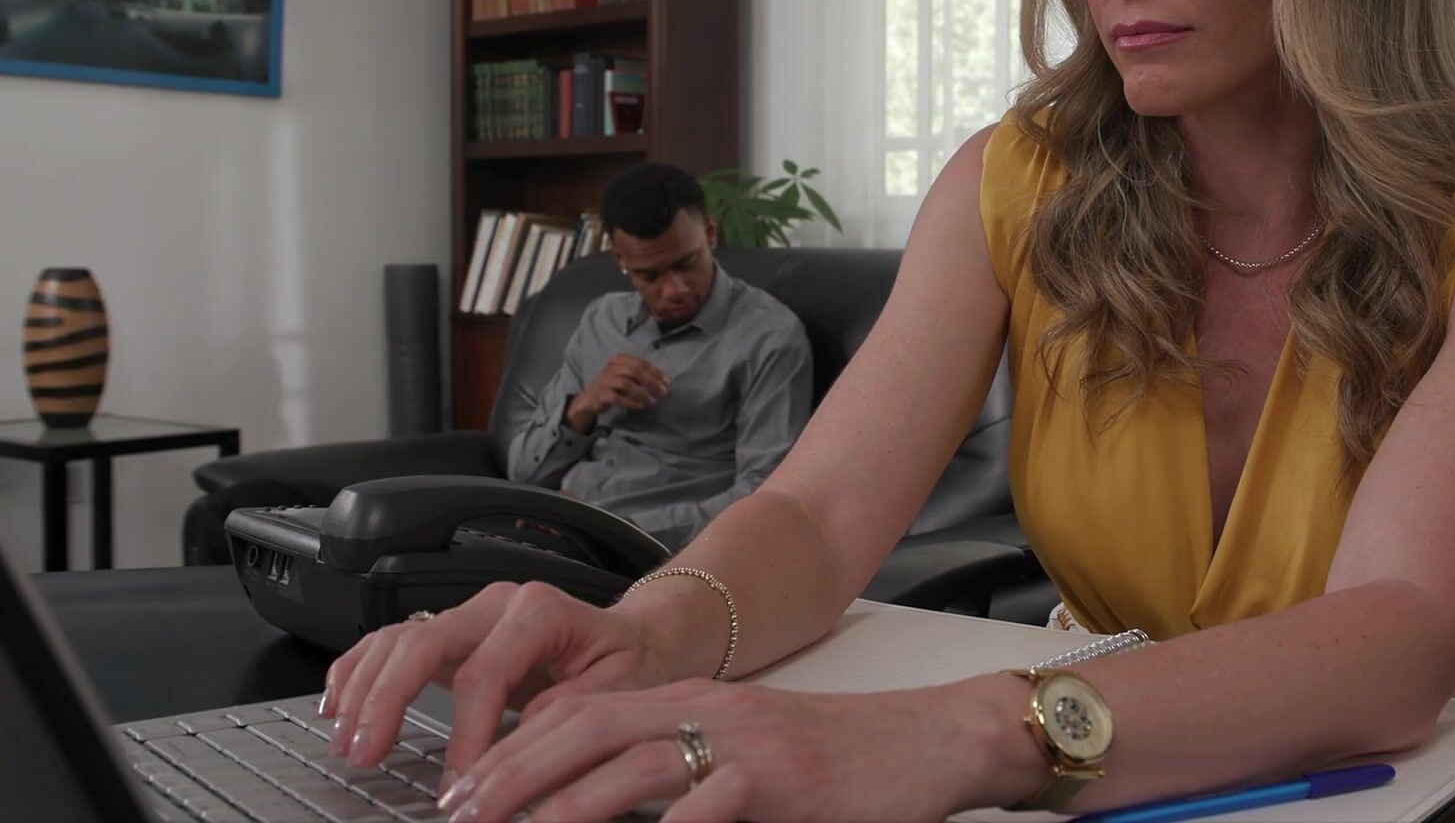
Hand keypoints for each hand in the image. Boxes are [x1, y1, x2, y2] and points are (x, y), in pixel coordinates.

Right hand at [318, 581, 667, 788]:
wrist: (636, 641)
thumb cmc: (629, 665)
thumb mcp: (618, 691)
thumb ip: (570, 713)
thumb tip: (520, 746)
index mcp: (541, 611)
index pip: (485, 672)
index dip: (465, 733)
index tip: (460, 783)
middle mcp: (498, 605)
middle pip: (424, 642)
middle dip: (387, 700)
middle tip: (367, 754)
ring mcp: (470, 617)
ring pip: (398, 638)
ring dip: (364, 690)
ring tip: (349, 742)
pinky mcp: (452, 636)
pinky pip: (391, 642)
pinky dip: (358, 670)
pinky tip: (338, 703)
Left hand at [435, 680, 1024, 822]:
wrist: (934, 742)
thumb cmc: (842, 763)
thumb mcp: (750, 756)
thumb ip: (682, 775)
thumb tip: (601, 803)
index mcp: (698, 703)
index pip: (586, 714)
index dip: (517, 748)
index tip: (463, 789)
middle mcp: (715, 713)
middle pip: (593, 729)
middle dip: (516, 771)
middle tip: (460, 811)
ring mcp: (751, 746)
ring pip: (638, 764)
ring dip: (566, 802)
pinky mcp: (789, 782)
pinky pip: (714, 802)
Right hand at [566, 355, 670, 430]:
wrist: (589, 400)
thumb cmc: (612, 387)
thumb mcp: (626, 377)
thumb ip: (641, 376)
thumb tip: (665, 382)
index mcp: (619, 359)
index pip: (641, 363)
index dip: (656, 372)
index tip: (667, 382)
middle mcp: (611, 367)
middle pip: (635, 371)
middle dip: (651, 382)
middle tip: (663, 392)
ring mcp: (605, 380)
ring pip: (627, 383)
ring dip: (642, 393)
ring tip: (652, 402)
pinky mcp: (601, 394)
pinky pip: (618, 397)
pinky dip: (631, 402)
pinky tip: (640, 406)